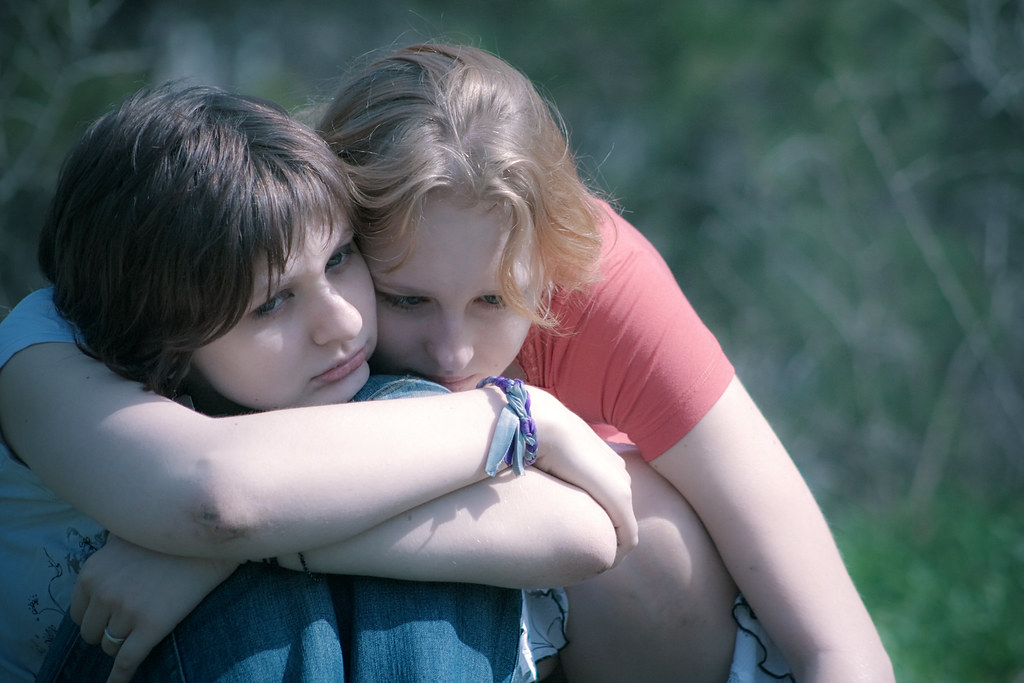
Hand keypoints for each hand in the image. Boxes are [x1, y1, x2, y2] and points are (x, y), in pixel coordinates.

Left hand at [70, 534, 237, 682]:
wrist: (206, 541)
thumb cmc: (168, 536)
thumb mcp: (128, 533)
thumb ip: (108, 549)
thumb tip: (104, 558)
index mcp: (91, 573)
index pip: (79, 614)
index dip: (97, 617)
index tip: (111, 616)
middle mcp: (103, 593)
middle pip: (92, 633)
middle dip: (109, 631)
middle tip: (130, 622)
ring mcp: (126, 611)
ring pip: (111, 647)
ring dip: (122, 645)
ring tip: (140, 635)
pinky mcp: (150, 627)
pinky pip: (127, 661)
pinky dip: (120, 677)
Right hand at [526, 388, 638, 564]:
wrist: (539, 423)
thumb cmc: (533, 437)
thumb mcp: (545, 457)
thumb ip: (549, 470)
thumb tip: (534, 478)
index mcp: (603, 460)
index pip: (606, 496)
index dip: (596, 519)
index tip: (576, 536)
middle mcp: (618, 472)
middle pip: (618, 513)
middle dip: (606, 535)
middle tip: (585, 555)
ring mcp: (620, 484)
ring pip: (624, 526)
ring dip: (611, 546)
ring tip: (592, 561)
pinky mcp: (619, 498)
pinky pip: (627, 536)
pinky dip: (618, 553)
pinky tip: (603, 565)